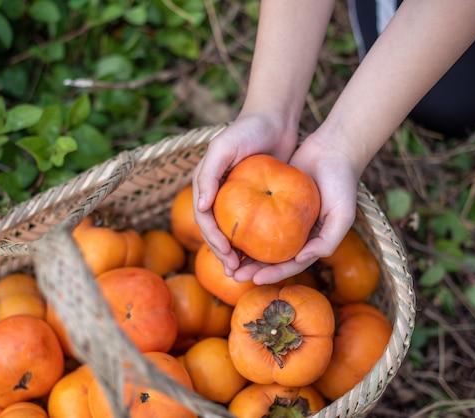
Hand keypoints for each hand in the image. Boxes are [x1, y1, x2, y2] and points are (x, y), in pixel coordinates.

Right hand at [192, 112, 298, 275]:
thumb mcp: (224, 147)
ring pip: (235, 233)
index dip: (213, 240)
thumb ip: (209, 174)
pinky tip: (268, 256)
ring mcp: (238, 199)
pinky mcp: (258, 199)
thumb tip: (199, 208)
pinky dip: (258, 241)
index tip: (228, 255)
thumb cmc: (247, 130)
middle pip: (217, 232)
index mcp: (207, 186)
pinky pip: (256, 225)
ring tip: (249, 272)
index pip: (205, 220)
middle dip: (224, 255)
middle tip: (237, 273)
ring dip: (239, 255)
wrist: (275, 118)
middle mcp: (219, 195)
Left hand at [227, 133, 359, 284]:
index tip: (255, 280)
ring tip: (225, 256)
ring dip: (243, 250)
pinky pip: (255, 213)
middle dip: (252, 269)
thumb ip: (327, 241)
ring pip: (260, 238)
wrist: (333, 149)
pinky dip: (244, 223)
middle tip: (233, 274)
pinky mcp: (272, 198)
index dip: (274, 275)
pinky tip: (226, 227)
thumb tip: (300, 260)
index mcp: (312, 241)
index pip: (290, 264)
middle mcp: (296, 232)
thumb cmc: (342, 183)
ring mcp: (283, 216)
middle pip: (271, 256)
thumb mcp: (342, 215)